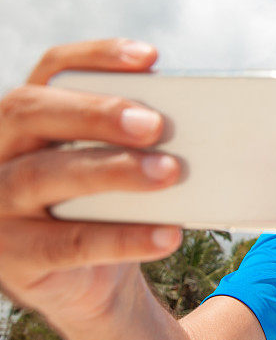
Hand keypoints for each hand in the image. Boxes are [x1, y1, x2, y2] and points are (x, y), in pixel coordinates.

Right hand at [0, 39, 182, 329]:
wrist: (91, 282)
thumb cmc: (109, 208)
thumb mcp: (118, 166)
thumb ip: (138, 141)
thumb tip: (193, 126)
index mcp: (28, 119)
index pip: (51, 69)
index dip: (96, 57)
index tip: (151, 58)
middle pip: (31, 112)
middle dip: (96, 112)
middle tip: (156, 124)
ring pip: (43, 176)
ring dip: (112, 170)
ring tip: (170, 173)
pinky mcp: (13, 258)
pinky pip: (68, 244)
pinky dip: (123, 239)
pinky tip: (167, 235)